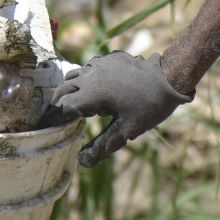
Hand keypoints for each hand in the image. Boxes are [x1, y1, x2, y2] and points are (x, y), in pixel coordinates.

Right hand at [51, 50, 191, 166]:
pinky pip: (91, 66)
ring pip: (76, 74)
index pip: (64, 107)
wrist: (170, 78)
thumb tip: (83, 161)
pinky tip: (95, 87)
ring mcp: (101, 64)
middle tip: (57, 115)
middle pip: (65, 88)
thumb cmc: (149, 106)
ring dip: (72, 88)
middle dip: (59, 102)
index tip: (49, 127)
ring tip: (74, 102)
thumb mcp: (127, 130)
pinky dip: (87, 77)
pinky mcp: (111, 58)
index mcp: (92, 94)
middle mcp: (91, 75)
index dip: (55, 118)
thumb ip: (103, 145)